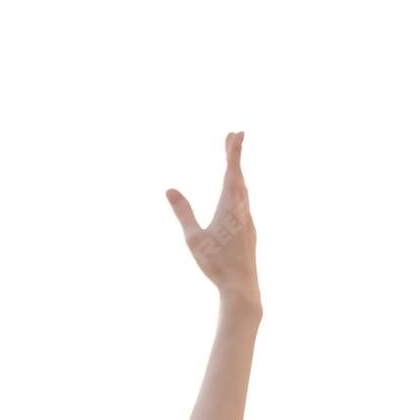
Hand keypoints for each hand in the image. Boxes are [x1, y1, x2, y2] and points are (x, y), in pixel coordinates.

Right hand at [166, 132, 259, 306]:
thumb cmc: (215, 263)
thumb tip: (170, 189)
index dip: (233, 151)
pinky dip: (239, 189)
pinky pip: (244, 203)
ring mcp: (248, 220)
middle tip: (234, 136)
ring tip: (233, 162)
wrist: (241, 287)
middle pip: (239, 176)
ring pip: (244, 190)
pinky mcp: (249, 231)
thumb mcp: (193, 238)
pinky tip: (236, 196)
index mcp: (229, 207)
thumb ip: (183, 212)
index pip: (232, 171)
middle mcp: (242, 209)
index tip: (236, 133)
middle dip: (235, 155)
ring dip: (238, 173)